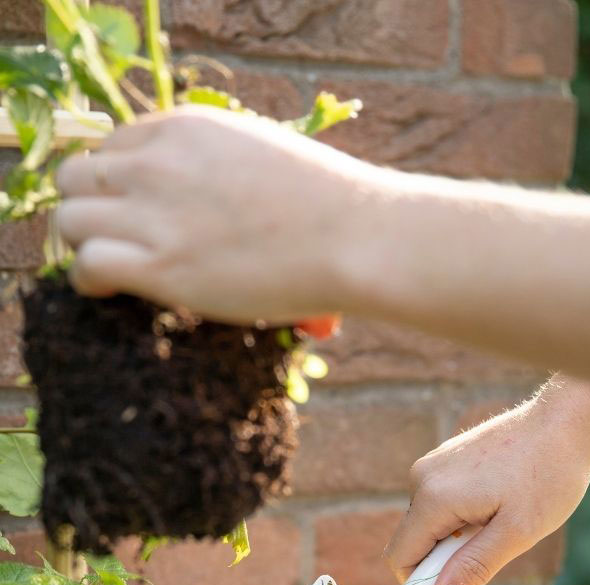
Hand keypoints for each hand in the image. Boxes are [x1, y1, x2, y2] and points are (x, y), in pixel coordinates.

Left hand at [55, 107, 376, 323]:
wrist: (358, 238)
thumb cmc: (335, 208)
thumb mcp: (267, 157)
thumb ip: (225, 171)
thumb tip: (214, 201)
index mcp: (186, 128)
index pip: (116, 146)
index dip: (122, 182)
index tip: (141, 210)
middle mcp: (159, 163)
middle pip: (78, 177)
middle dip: (92, 207)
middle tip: (118, 237)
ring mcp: (156, 214)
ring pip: (71, 219)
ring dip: (85, 243)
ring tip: (112, 266)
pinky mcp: (161, 265)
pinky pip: (87, 263)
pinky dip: (89, 278)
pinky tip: (109, 290)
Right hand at [384, 393, 589, 584]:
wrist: (566, 424)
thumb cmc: (548, 477)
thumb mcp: (517, 533)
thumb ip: (473, 568)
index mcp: (433, 497)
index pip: (400, 558)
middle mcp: (423, 477)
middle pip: (416, 541)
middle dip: (448, 556)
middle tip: (497, 541)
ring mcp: (434, 464)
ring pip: (431, 523)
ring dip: (460, 535)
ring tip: (503, 515)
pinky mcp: (447, 458)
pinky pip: (442, 502)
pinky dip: (465, 514)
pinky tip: (501, 498)